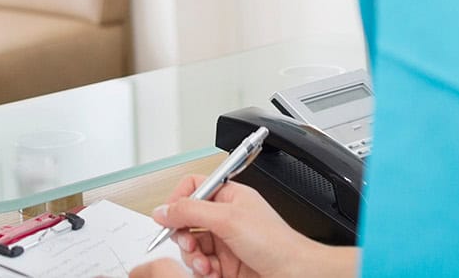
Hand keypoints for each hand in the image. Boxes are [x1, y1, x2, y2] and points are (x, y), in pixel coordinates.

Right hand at [130, 175, 352, 277]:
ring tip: (204, 265)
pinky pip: (201, 265)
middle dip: (184, 235)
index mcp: (229, 196)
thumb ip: (191, 211)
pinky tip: (212, 273)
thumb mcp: (228, 219)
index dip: (178, 200)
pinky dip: (202, 271)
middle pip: (187, 220)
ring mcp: (225, 242)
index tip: (169, 216)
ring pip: (192, 246)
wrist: (295, 275)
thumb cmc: (276, 243)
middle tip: (188, 244)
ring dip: (193, 257)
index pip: (193, 188)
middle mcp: (226, 218)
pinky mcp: (226, 265)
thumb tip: (162, 210)